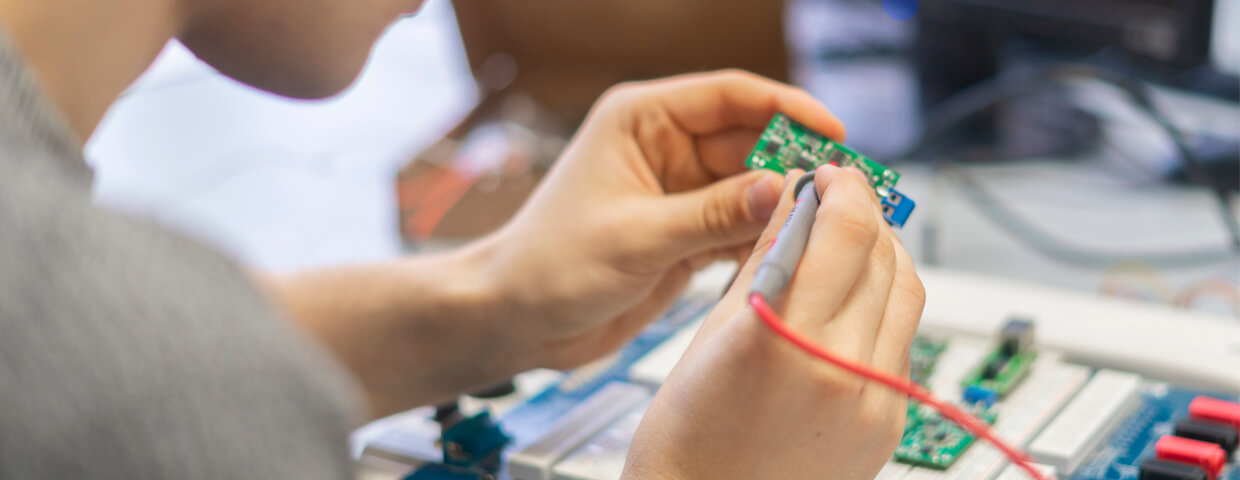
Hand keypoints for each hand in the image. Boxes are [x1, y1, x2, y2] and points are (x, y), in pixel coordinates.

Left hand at [481, 70, 846, 369]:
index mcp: (641, 121)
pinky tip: (790, 251)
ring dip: (783, 204)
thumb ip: (711, 215)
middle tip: (843, 189)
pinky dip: (763, 238)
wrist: (515, 319)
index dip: (786, 107)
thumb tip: (779, 191)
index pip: (730, 96)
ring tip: (828, 224)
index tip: (833, 132)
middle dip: (794, 163)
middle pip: (749, 141)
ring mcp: (677, 193)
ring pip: (749, 187)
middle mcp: (664, 149)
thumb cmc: (549, 265)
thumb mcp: (635, 237)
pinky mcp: (683, 234)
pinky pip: (738, 226)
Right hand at [622, 165, 925, 478]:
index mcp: (786, 338)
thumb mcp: (714, 332)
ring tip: (848, 246)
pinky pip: (903, 343)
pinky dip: (883, 309)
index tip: (830, 176)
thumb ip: (766, 258)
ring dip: (883, 258)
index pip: (848, 231)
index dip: (845, 189)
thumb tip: (795, 201)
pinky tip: (849, 304)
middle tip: (839, 200)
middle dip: (866, 216)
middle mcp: (843, 370)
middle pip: (887, 258)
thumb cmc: (687, 435)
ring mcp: (875, 403)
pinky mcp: (888, 424)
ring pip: (908, 297)